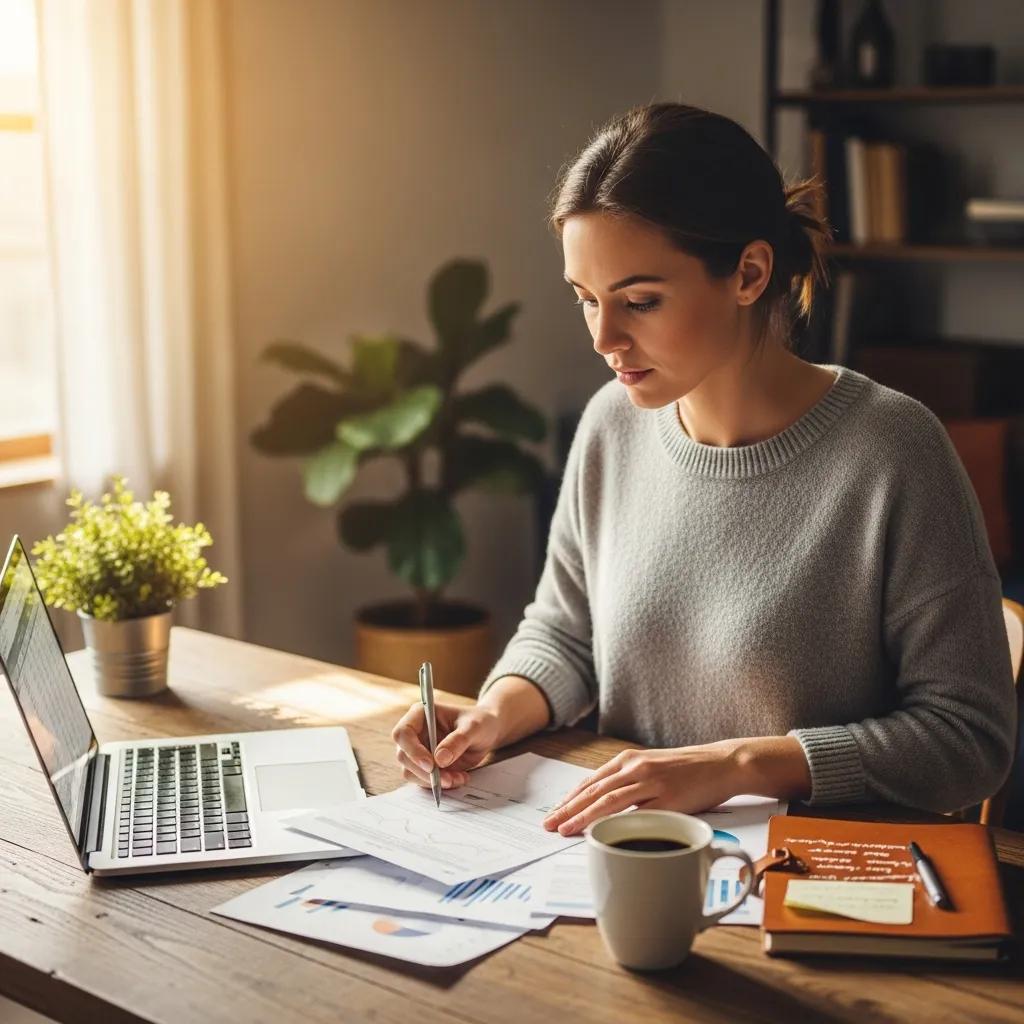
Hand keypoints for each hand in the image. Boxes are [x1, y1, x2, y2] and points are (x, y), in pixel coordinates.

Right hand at [391, 701, 501, 789]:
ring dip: (434, 781)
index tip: (431, 765)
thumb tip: (439, 760)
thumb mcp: (474, 727)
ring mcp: (418, 750)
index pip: (403, 732)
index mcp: (421, 714)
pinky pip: (423, 780)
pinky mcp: (425, 766)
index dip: (412, 750)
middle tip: (448, 779)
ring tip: (459, 777)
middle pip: (404, 756)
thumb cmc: (479, 722)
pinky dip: (440, 784)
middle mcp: (415, 732)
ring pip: (411, 772)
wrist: (486, 733)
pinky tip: (459, 778)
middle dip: (425, 772)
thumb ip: (458, 741)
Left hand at [542, 743, 742, 835]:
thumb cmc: (687, 769)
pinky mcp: (670, 799)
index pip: (591, 781)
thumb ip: (628, 781)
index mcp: (629, 760)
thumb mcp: (652, 767)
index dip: (569, 798)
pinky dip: (618, 823)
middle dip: (567, 809)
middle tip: (548, 825)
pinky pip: (638, 814)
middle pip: (593, 791)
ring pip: (609, 801)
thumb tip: (603, 802)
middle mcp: (636, 768)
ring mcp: (652, 783)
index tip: (553, 812)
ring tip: (565, 830)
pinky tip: (603, 833)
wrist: (722, 762)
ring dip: (583, 816)